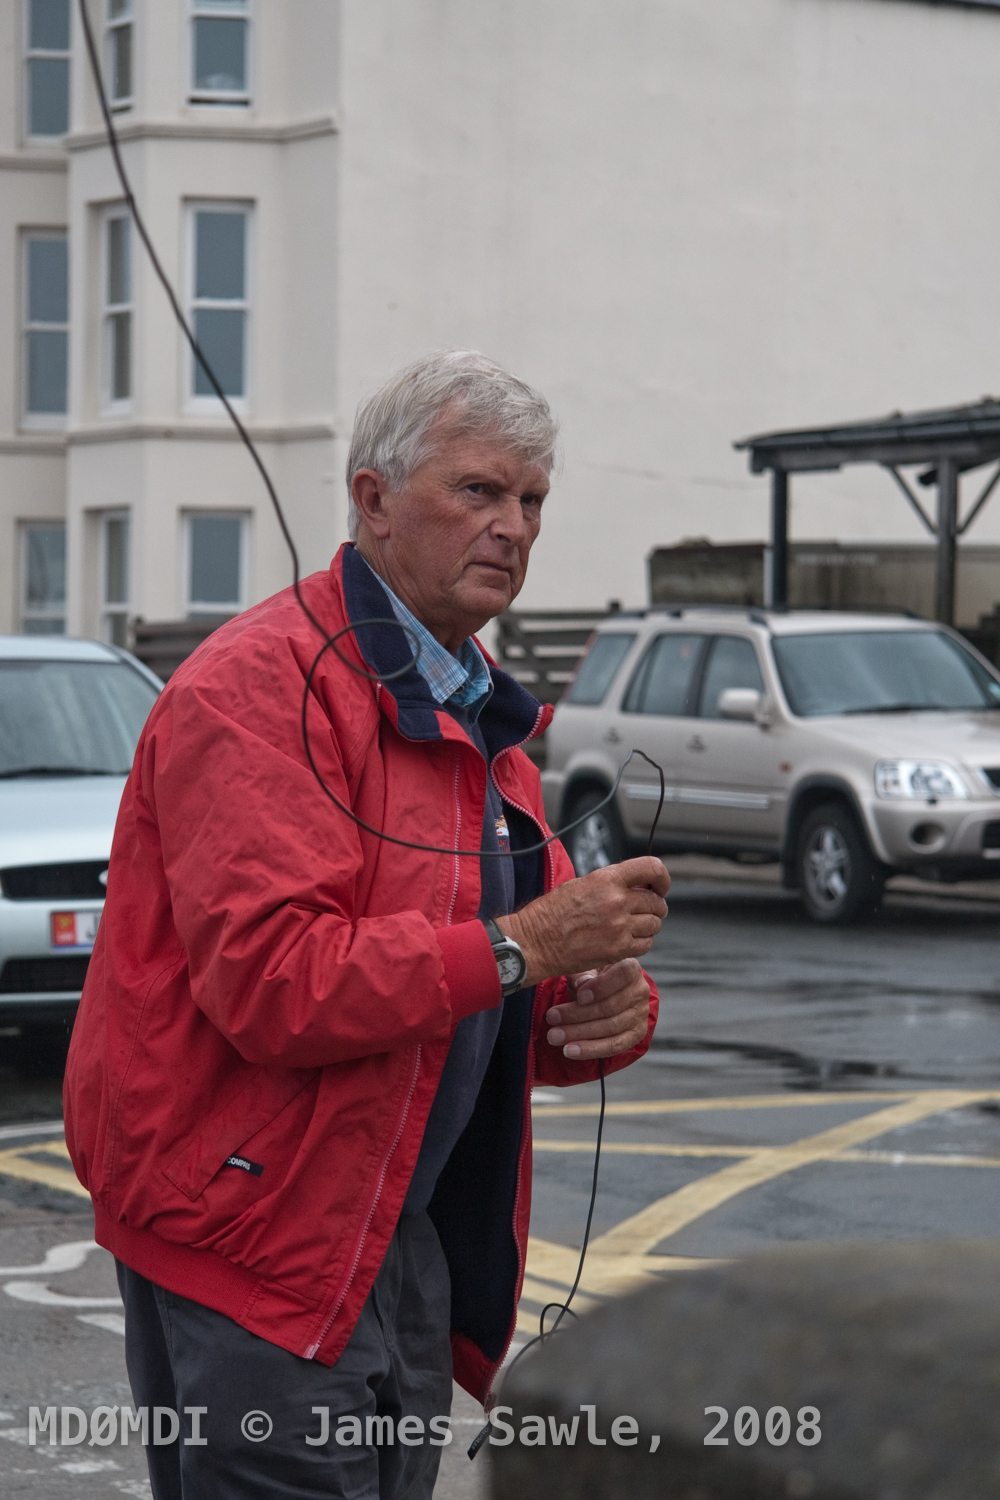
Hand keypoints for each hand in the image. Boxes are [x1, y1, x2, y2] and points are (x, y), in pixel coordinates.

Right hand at [495, 857, 669, 985]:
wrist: (535, 941)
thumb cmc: (551, 913)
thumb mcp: (581, 884)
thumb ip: (610, 883)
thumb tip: (634, 886)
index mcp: (607, 879)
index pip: (651, 868)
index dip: (662, 877)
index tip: (660, 885)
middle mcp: (617, 901)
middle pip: (656, 901)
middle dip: (655, 905)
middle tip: (645, 910)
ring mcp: (620, 927)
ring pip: (654, 924)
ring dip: (649, 925)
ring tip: (635, 926)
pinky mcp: (618, 950)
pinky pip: (646, 944)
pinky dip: (642, 942)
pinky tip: (630, 940)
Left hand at [544, 959, 651, 1060]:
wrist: (603, 993)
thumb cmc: (590, 977)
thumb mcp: (584, 969)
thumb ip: (583, 975)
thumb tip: (581, 986)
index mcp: (631, 967)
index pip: (623, 974)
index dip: (602, 986)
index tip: (579, 996)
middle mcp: (640, 991)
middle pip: (611, 1006)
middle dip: (578, 1014)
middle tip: (551, 1018)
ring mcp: (640, 1014)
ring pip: (610, 1028)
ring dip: (579, 1034)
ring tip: (554, 1036)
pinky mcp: (636, 1034)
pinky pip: (615, 1046)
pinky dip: (591, 1049)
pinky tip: (571, 1051)